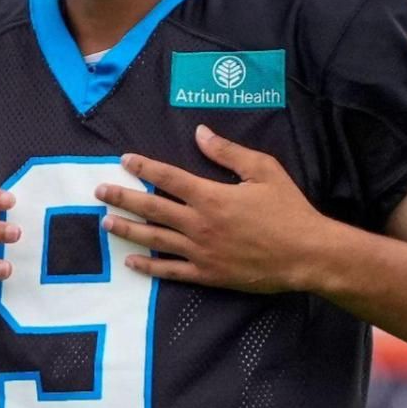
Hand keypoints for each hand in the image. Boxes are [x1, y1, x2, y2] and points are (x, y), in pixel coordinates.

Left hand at [94, 124, 335, 293]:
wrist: (306, 254)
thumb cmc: (288, 209)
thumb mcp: (263, 170)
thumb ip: (228, 152)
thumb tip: (200, 133)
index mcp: (211, 196)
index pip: (168, 177)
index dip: (144, 167)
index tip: (124, 160)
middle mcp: (199, 224)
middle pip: (152, 208)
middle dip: (122, 198)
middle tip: (100, 192)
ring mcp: (200, 252)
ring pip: (154, 239)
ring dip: (127, 230)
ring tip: (105, 223)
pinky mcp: (208, 275)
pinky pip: (171, 271)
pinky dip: (149, 267)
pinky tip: (131, 261)